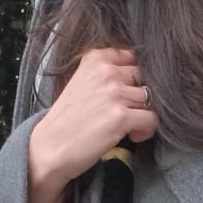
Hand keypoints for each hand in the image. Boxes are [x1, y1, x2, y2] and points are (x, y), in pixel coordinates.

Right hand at [26, 45, 156, 202]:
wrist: (51, 147)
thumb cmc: (67, 119)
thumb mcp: (82, 81)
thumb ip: (105, 73)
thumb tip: (137, 75)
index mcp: (95, 58)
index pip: (132, 56)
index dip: (133, 77)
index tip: (126, 92)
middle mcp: (106, 71)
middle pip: (143, 78)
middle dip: (138, 96)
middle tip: (126, 112)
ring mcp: (114, 93)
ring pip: (149, 99)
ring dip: (142, 114)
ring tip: (128, 126)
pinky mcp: (121, 116)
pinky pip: (151, 119)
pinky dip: (147, 130)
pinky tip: (133, 136)